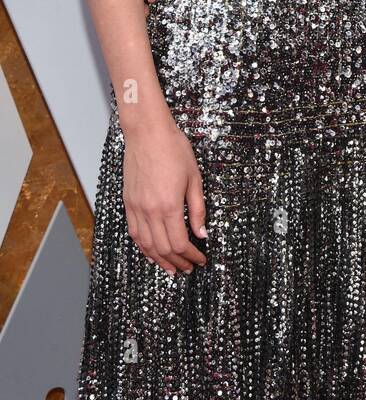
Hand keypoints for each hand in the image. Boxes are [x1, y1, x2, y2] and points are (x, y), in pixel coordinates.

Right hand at [122, 110, 207, 274]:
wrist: (147, 132)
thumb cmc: (173, 149)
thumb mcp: (194, 178)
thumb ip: (198, 209)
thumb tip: (202, 233)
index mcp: (169, 206)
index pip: (179, 243)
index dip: (191, 256)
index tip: (200, 259)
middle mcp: (149, 211)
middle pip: (162, 249)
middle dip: (178, 262)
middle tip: (189, 267)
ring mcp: (136, 208)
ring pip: (146, 245)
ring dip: (159, 260)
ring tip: (172, 267)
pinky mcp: (128, 202)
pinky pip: (134, 233)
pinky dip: (143, 247)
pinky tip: (151, 252)